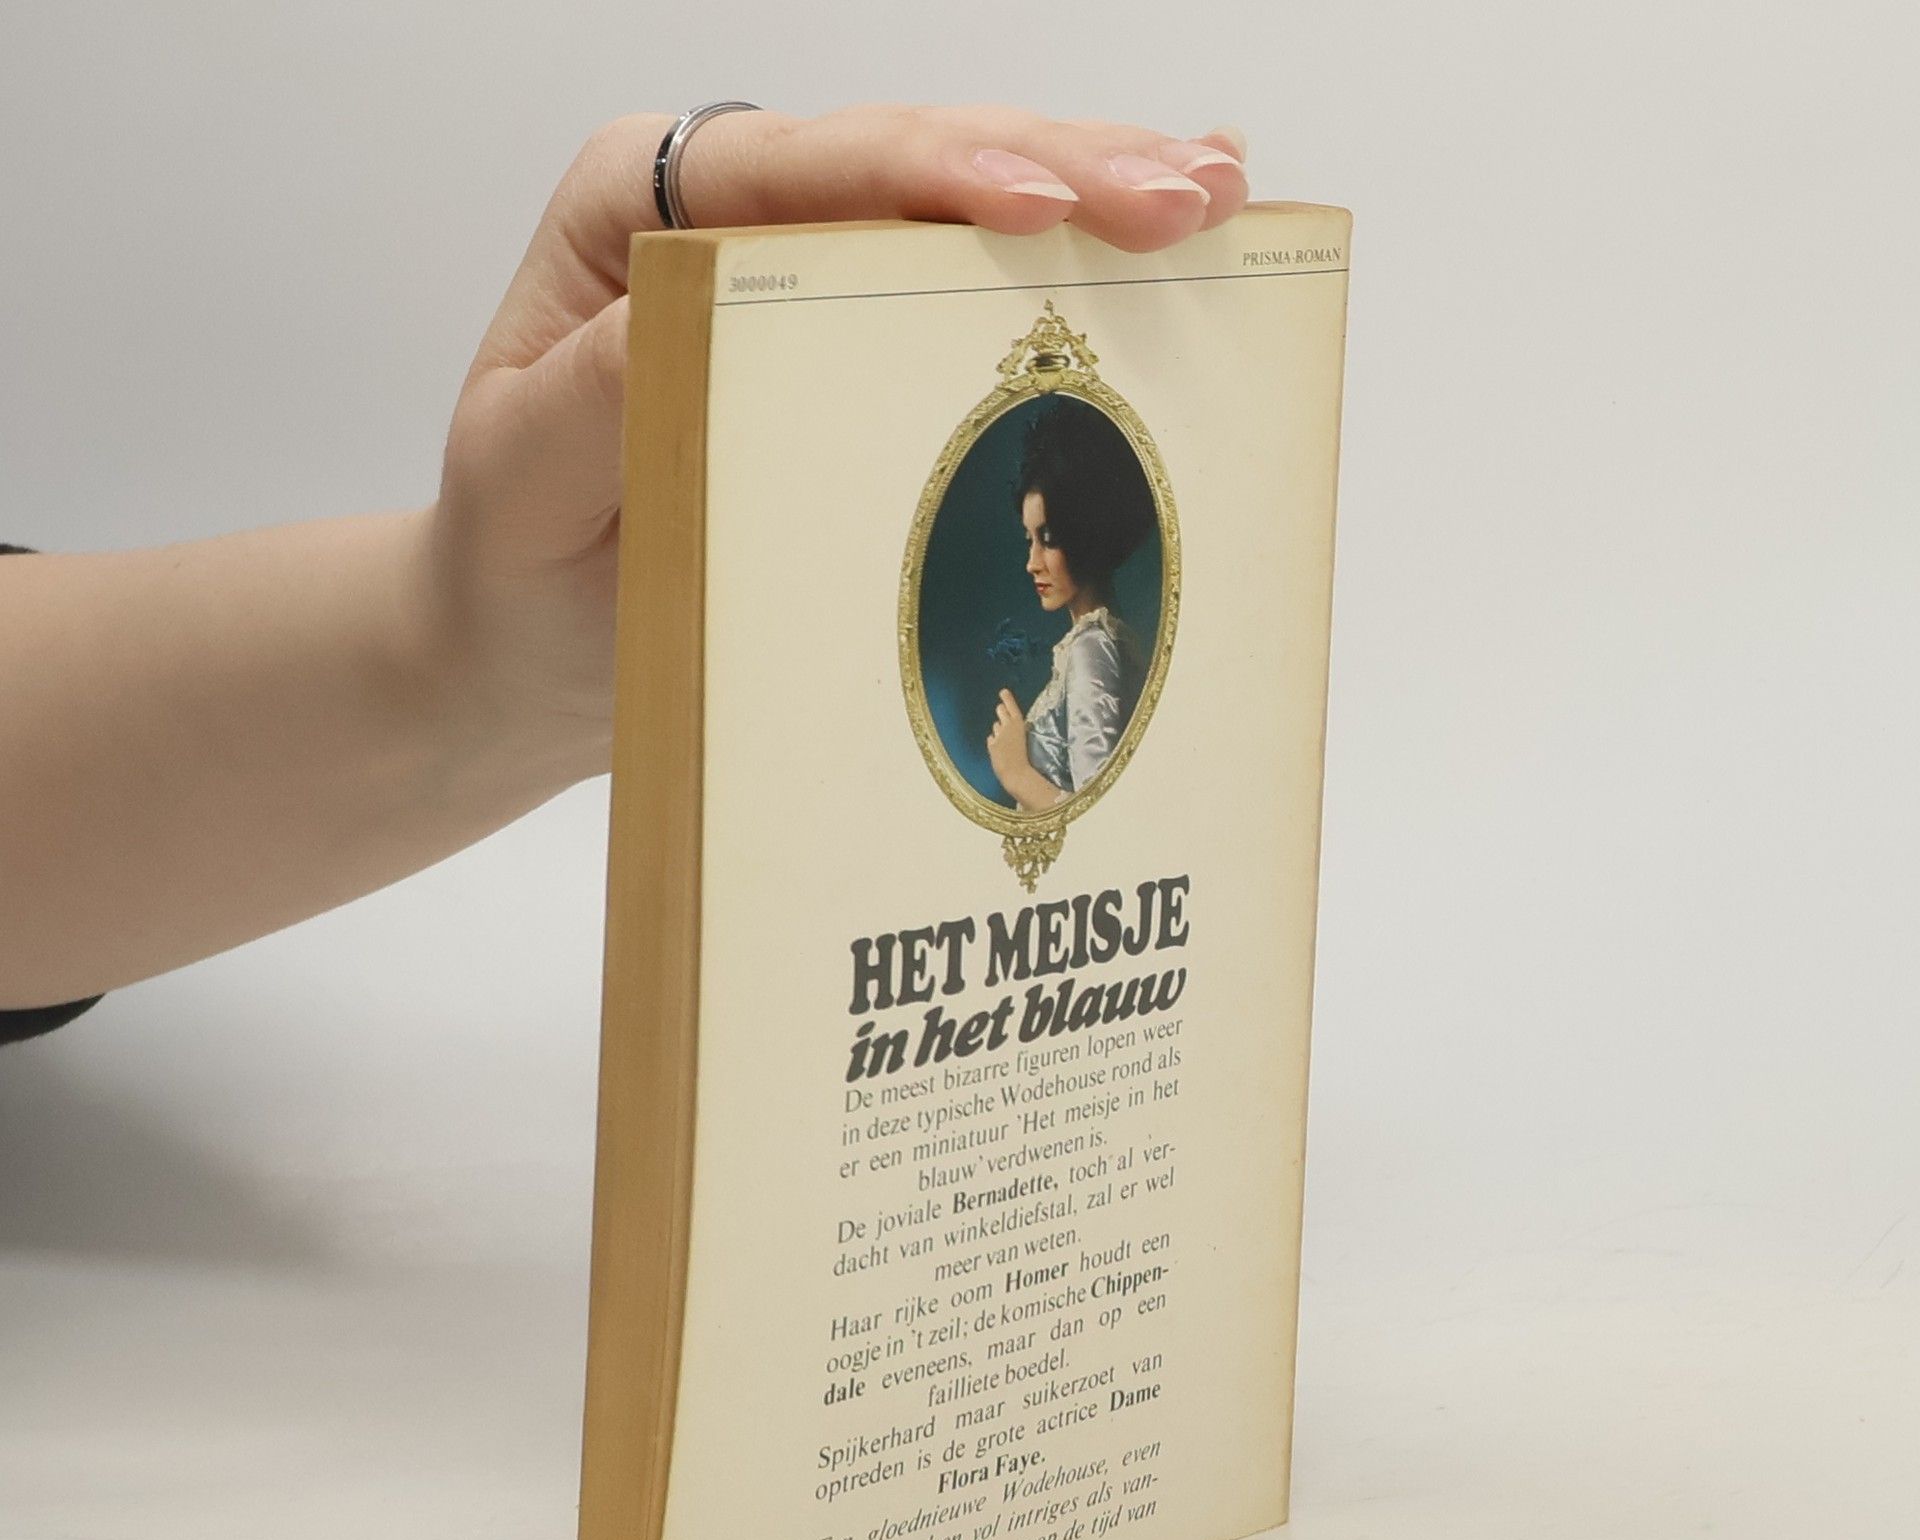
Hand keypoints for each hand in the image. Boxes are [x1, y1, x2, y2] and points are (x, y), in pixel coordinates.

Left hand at [426, 105, 1250, 772]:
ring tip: (1217, 196)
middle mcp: (737, 216)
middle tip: (1193, 190)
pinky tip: (1164, 246)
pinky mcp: (860, 345)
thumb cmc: (515, 559)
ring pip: (967, 212)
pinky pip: (970, 292)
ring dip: (1097, 202)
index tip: (1041, 205)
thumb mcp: (525, 477)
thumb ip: (601, 389)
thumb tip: (711, 310)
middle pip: (916, 161)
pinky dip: (1071, 273)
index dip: (933, 173)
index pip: (806, 167)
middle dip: (1065, 167)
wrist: (525, 644)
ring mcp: (811, 274)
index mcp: (645, 211)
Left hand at [987, 686, 1065, 811]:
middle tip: (1002, 712)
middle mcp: (1008, 726)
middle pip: (1000, 710)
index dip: (1007, 698)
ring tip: (1005, 741)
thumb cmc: (1027, 759)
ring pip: (995, 726)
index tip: (1003, 691)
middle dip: (1001, 711)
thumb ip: (1017, 731)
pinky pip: (991, 739)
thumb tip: (1009, 725)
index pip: (1012, 706)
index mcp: (1020, 724)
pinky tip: (1000, 751)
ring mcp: (998, 735)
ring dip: (999, 730)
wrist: (1017, 773)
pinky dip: (994, 743)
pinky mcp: (991, 744)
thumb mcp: (1025, 739)